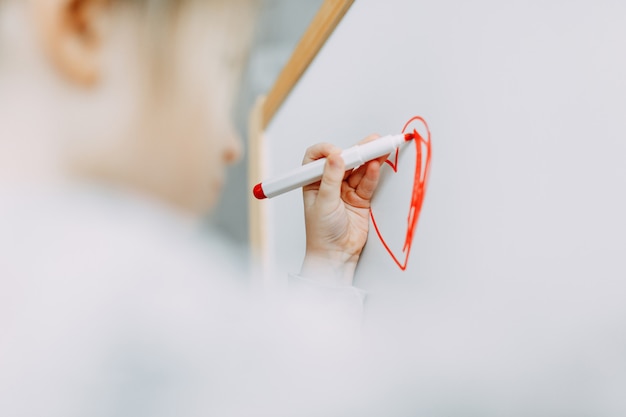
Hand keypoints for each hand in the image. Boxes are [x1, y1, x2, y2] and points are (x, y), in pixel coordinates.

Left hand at [300, 135, 387, 284]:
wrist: (336, 254)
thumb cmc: (321, 233)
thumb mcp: (323, 203)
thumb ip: (331, 178)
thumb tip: (335, 156)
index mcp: (313, 181)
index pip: (318, 157)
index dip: (329, 150)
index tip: (339, 152)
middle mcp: (330, 183)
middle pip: (344, 159)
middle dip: (357, 149)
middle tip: (371, 142)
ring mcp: (346, 190)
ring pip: (359, 169)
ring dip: (370, 159)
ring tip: (380, 149)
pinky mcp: (360, 198)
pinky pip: (367, 182)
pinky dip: (373, 174)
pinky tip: (376, 165)